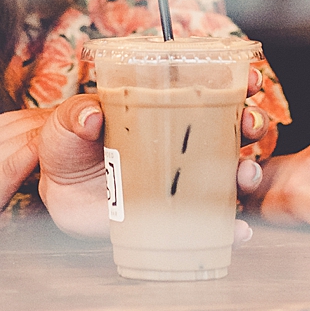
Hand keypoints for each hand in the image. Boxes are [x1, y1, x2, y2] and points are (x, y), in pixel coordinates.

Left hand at [38, 71, 274, 239]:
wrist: (57, 193)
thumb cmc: (68, 147)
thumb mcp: (67, 124)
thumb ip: (76, 116)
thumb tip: (91, 114)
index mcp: (164, 110)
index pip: (210, 91)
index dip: (239, 83)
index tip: (252, 80)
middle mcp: (183, 143)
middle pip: (233, 129)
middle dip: (252, 124)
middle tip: (250, 125)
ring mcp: (183, 180)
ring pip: (231, 174)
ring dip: (248, 173)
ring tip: (245, 174)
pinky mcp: (177, 216)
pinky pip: (213, 223)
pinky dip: (232, 228)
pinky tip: (238, 230)